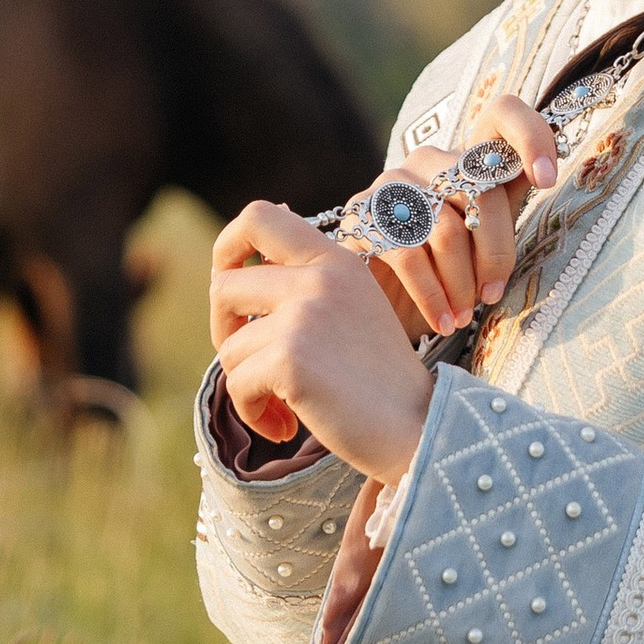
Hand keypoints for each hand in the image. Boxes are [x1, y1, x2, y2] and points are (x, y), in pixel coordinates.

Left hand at [209, 204, 435, 481]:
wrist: (420, 427)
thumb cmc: (380, 379)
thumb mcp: (352, 309)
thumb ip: (306, 282)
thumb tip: (233, 265)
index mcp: (335, 259)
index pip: (258, 217)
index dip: (227, 249)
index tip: (233, 291)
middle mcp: (320, 277)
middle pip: (223, 286)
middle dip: (224, 331)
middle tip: (250, 365)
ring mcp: (304, 316)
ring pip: (229, 347)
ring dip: (246, 385)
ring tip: (283, 409)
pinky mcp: (290, 359)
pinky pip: (236, 384)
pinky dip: (253, 413)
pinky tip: (285, 427)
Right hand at [366, 94, 559, 340]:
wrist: (378, 305)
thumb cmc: (445, 274)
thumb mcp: (484, 241)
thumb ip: (507, 207)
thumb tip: (544, 176)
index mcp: (469, 158)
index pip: (502, 114)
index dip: (531, 135)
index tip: (547, 179)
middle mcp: (432, 160)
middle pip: (482, 192)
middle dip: (495, 253)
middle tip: (492, 295)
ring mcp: (393, 181)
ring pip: (448, 228)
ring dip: (462, 283)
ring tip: (465, 316)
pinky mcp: (362, 213)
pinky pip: (410, 254)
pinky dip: (434, 296)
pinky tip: (444, 321)